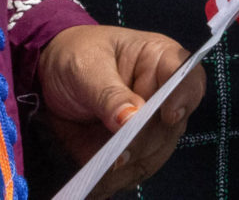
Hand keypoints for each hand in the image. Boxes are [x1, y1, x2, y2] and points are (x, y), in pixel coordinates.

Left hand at [37, 24, 202, 198]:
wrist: (50, 75)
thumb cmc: (74, 55)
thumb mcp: (86, 67)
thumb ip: (109, 93)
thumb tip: (131, 120)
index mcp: (159, 60)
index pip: (188, 77)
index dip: (184, 97)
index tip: (169, 116)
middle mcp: (163, 95)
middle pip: (172, 126)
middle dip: (144, 143)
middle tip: (117, 156)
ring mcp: (151, 126)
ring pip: (156, 154)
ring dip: (130, 167)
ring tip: (101, 174)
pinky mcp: (134, 149)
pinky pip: (134, 170)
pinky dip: (116, 180)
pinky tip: (96, 184)